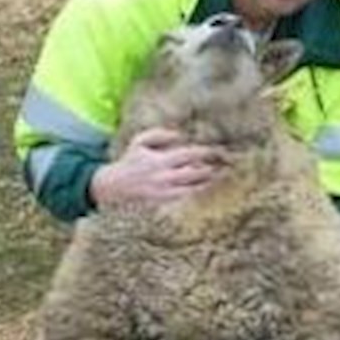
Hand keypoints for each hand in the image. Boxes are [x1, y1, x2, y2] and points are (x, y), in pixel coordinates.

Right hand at [91, 127, 225, 208]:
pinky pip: (185, 200)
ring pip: (194, 189)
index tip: (220, 151)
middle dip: (214, 169)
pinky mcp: (163, 204)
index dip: (207, 153)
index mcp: (160, 160)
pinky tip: (207, 190)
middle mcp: (164, 177)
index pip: (190, 155)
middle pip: (196, 173)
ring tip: (222, 177)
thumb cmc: (128, 161)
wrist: (110, 187)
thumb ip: (160, 135)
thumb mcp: (139, 142)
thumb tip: (180, 135)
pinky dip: (197, 194)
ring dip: (209, 183)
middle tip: (228, 166)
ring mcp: (164, 192)